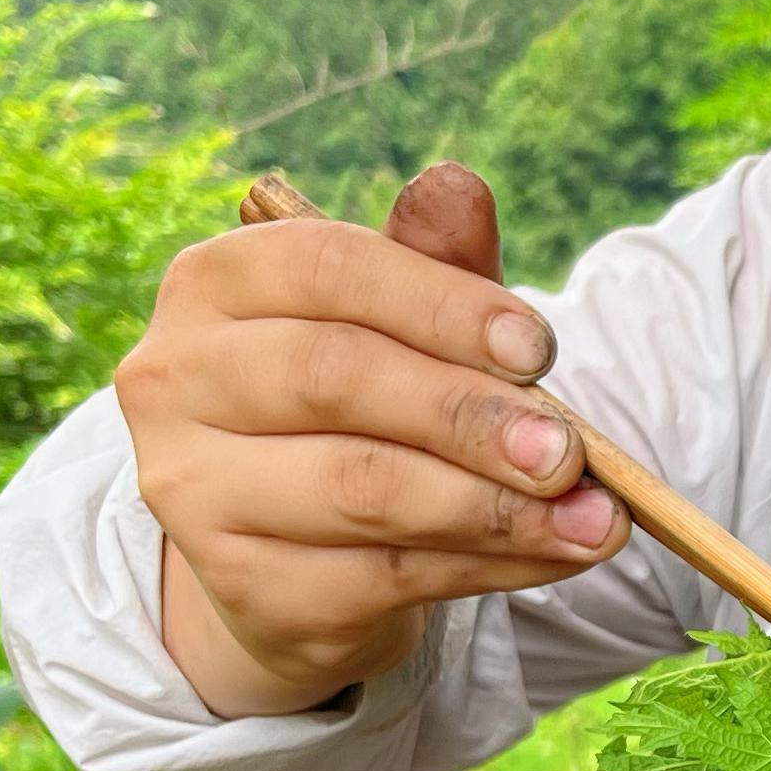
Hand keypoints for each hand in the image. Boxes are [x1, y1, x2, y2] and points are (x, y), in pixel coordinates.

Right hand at [114, 164, 628, 717]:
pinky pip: (383, 575)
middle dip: (471, 416)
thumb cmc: (358, 404)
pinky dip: (486, 566)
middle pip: (336, 378)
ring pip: (362, 489)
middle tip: (571, 452)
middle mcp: (175, 377)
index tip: (540, 347)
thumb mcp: (402, 322)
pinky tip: (552, 556)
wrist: (292, 553)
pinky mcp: (242, 586)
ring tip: (595, 518)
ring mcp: (193, 490)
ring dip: (496, 507)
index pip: (326, 267)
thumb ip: (435, 261)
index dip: (442, 303)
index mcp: (213, 282)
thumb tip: (458, 184)